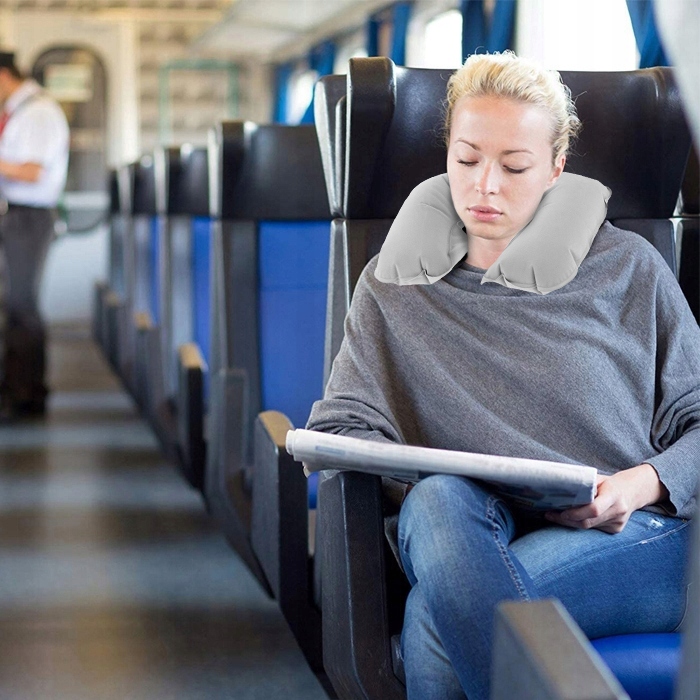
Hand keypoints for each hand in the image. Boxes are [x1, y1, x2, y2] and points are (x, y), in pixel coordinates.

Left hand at [545, 463, 668, 533]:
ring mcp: (618, 523)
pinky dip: (581, 524)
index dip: (576, 513)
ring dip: (571, 523)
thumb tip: (559, 485)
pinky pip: (594, 529)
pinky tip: (570, 519)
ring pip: (590, 527)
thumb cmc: (610, 483)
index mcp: (614, 495)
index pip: (594, 509)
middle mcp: (618, 511)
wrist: (632, 492)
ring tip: (554, 516)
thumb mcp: (598, 478)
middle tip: (549, 515)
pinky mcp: (616, 530)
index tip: (560, 512)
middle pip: (589, 521)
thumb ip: (584, 483)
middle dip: (567, 520)